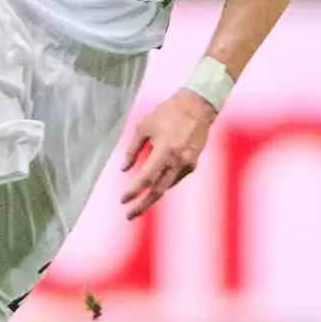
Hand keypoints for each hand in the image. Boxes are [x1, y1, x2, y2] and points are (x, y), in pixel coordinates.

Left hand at [119, 89, 216, 219]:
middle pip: (158, 191)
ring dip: (153, 196)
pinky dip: (163, 184)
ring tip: (139, 204)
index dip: (133, 192)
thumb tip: (124, 169)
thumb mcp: (143, 127)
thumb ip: (132, 149)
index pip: (146, 178)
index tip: (123, 200)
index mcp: (164, 151)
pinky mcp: (193, 163)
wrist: (198, 106)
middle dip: (143, 205)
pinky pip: (175, 178)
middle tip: (129, 215)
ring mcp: (188, 164)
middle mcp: (178, 161)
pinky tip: (154, 185)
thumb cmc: (168, 113)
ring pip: (167, 186)